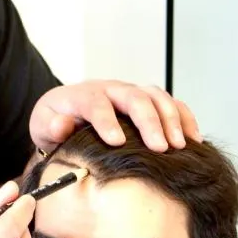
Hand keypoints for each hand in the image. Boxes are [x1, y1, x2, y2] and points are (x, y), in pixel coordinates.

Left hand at [30, 80, 200, 153]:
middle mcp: (111, 89)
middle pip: (134, 97)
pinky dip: (185, 118)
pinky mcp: (148, 101)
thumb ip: (51, 126)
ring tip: (178, 146)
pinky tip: (194, 140)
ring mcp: (132, 93)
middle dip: (148, 121)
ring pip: (156, 96)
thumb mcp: (43, 125)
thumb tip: (62, 125)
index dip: (106, 120)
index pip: (95, 102)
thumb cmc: (56, 121)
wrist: (66, 110)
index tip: (116, 142)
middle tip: (159, 148)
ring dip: (170, 119)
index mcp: (82, 95)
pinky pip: (172, 103)